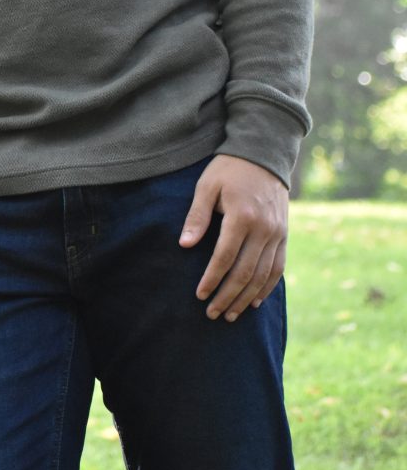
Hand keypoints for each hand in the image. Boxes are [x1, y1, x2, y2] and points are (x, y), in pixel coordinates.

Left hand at [179, 155, 288, 322]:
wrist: (264, 154)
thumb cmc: (229, 169)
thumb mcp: (207, 186)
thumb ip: (197, 216)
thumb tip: (184, 245)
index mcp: (242, 216)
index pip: (225, 257)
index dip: (212, 279)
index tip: (200, 295)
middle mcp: (263, 229)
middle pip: (245, 273)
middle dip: (227, 296)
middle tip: (212, 314)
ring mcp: (277, 234)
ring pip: (262, 276)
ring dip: (246, 298)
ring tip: (231, 315)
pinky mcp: (285, 235)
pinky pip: (278, 268)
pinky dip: (267, 287)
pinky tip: (254, 301)